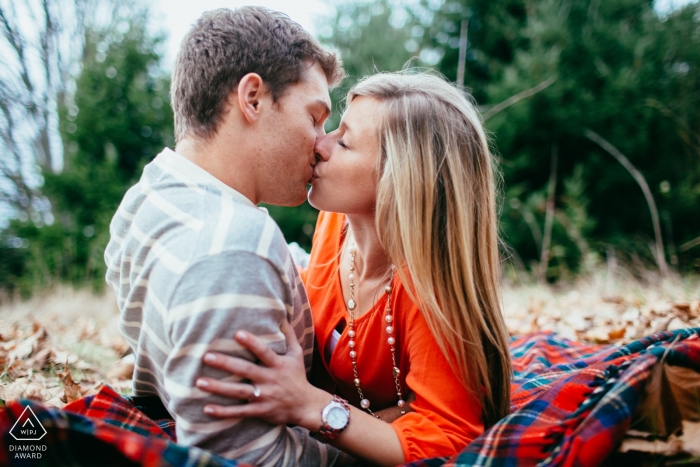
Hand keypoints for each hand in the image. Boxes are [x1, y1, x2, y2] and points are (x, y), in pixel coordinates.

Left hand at [196, 320, 329, 429]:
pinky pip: (240, 412)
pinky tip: (206, 408)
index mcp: (278, 364)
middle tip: (207, 356)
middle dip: (226, 363)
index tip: (238, 333)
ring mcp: (264, 396)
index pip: (264, 352)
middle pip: (246, 370)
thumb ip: (289, 335)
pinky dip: (223, 412)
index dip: (252, 343)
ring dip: (218, 388)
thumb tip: (282, 315)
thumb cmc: (297, 376)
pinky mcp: (260, 411)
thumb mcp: (296, 354)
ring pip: (239, 392)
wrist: (305, 406)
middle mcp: (270, 379)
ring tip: (199, 382)